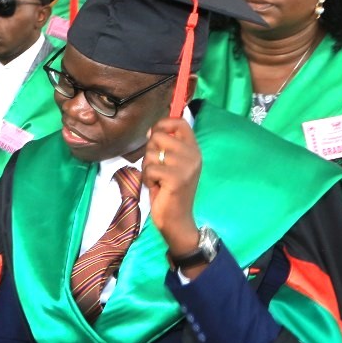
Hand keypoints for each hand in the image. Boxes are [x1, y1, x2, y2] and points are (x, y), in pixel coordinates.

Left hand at [142, 118, 201, 256]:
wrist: (177, 219)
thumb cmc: (170, 191)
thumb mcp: (171, 165)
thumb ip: (165, 148)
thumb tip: (150, 131)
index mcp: (194, 150)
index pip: (181, 123)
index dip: (163, 123)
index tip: (154, 134)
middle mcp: (193, 155)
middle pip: (160, 135)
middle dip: (150, 150)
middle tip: (156, 167)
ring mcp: (186, 166)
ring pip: (152, 152)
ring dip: (148, 167)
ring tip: (158, 179)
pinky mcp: (176, 178)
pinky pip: (150, 168)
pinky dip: (148, 178)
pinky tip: (157, 187)